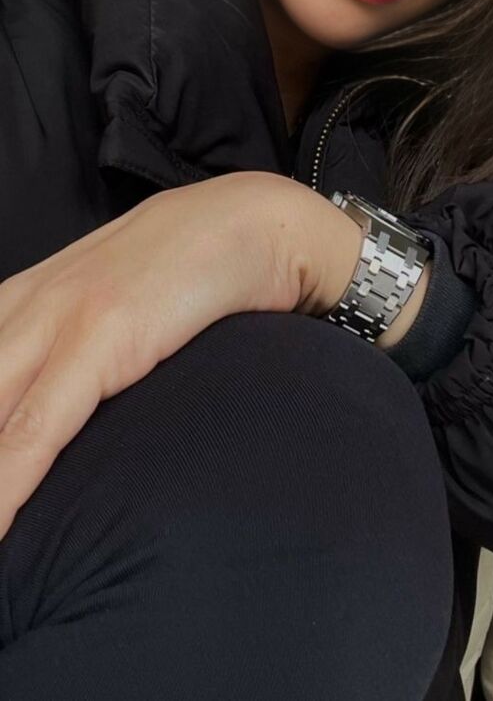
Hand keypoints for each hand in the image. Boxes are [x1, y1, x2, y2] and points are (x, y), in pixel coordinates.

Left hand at [0, 171, 310, 537]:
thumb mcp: (116, 301)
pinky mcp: (100, 335)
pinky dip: (5, 487)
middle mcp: (25, 307)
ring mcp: (58, 317)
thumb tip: (67, 408)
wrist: (253, 221)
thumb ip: (78, 347)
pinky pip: (31, 430)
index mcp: (22, 300)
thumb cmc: (190, 267)